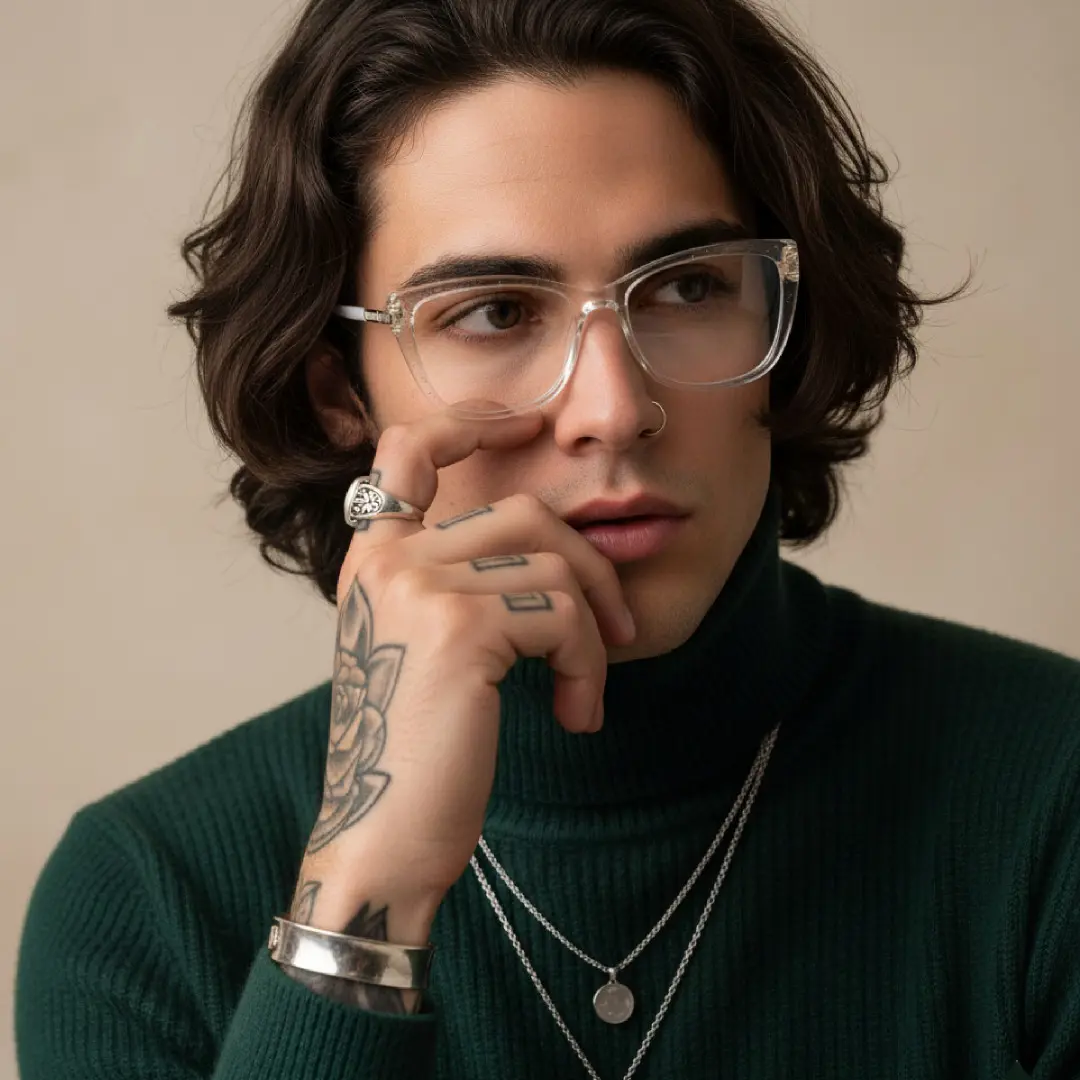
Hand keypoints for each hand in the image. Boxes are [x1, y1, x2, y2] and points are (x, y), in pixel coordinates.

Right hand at [291, 404, 636, 943]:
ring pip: (555, 564)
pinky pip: (564, 616)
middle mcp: (388, 559)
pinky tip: (574, 715)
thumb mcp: (423, 650)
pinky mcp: (461, 627)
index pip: (409, 450)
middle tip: (616, 629)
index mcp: (372, 559)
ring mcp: (420, 586)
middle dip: (588, 568)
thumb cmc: (414, 754)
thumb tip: (553, 549)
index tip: (523, 424)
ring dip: (592, 631)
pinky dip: (587, 666)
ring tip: (584, 691)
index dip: (470, 424)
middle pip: (525, 513)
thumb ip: (459, 585)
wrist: (383, 840)